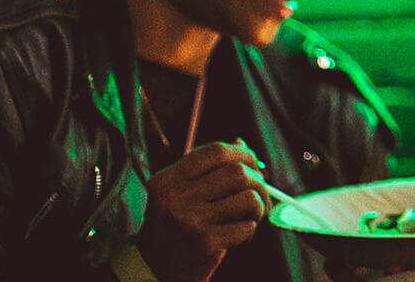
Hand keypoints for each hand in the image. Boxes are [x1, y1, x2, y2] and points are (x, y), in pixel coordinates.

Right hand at [135, 141, 267, 281]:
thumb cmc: (173, 229)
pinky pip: (246, 226)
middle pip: (237, 172)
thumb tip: (242, 144)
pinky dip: (249, 230)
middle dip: (258, 183)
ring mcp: (189, 220)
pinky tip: (237, 235)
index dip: (242, 154)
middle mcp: (174, 198)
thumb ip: (208, 169)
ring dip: (259, 207)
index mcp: (166, 180)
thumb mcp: (180, 194)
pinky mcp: (204, 243)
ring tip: (249, 217)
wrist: (154, 271)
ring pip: (248, 198)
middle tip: (260, 195)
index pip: (216, 152)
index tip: (253, 164)